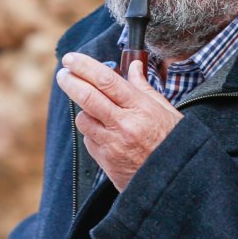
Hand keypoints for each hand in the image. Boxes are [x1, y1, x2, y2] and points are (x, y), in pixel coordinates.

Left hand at [55, 52, 183, 190]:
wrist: (175, 179)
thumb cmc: (173, 141)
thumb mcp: (165, 109)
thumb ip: (143, 87)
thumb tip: (134, 65)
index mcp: (141, 107)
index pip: (106, 80)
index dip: (84, 66)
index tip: (72, 59)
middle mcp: (125, 124)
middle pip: (87, 97)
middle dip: (70, 81)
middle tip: (63, 73)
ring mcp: (113, 144)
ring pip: (84, 119)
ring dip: (84, 111)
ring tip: (95, 109)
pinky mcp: (106, 161)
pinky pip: (89, 140)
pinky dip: (92, 132)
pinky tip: (105, 132)